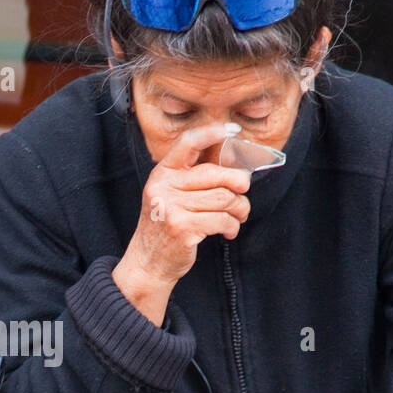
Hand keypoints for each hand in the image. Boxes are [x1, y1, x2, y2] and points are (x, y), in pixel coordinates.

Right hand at [113, 122, 251, 323]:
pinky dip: (232, 226)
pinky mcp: (182, 227)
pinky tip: (229, 231)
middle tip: (244, 194)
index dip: (212, 133)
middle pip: (216, 174)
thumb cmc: (167, 226)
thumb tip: (235, 163)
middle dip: (239, 184)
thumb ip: (194, 178)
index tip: (232, 130)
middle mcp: (164, 186)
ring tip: (238, 217)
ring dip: (239, 210)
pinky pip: (222, 219)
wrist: (148, 263)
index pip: (187, 143)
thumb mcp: (172, 196)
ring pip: (224, 198)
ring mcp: (171, 207)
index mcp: (162, 173)